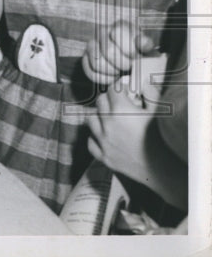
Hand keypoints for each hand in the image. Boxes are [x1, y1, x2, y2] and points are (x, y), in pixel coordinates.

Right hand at [82, 19, 156, 84]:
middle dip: (123, 64)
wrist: (132, 62)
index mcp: (119, 26)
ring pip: (97, 62)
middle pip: (108, 51)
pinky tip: (113, 76)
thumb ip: (146, 44)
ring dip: (113, 72)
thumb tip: (143, 43)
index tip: (136, 56)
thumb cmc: (140, 54)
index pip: (118, 33)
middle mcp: (103, 31)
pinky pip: (90, 71)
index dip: (129, 49)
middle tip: (131, 66)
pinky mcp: (85, 58)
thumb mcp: (147, 48)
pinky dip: (104, 78)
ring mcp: (92, 44)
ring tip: (121, 71)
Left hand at [85, 55, 168, 188]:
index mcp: (121, 111)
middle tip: (120, 103)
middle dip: (109, 99)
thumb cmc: (166, 140)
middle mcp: (108, 124)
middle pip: (99, 102)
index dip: (120, 88)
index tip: (126, 91)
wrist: (167, 172)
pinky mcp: (105, 157)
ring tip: (110, 118)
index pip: (112, 90)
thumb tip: (144, 84)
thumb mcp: (162, 113)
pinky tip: (104, 135)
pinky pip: (91, 142)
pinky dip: (95, 137)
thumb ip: (152, 94)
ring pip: (90, 120)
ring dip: (99, 116)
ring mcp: (104, 142)